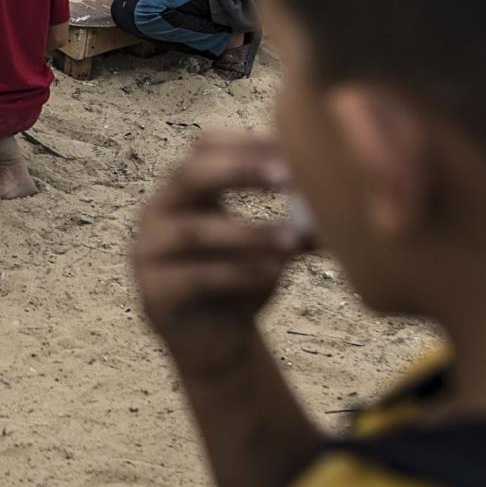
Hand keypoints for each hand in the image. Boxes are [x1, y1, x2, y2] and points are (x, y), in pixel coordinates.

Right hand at [132, 131, 308, 379]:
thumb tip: (336, 201)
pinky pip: (199, 276)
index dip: (244, 142)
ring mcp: (149, 252)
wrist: (216, 344)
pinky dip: (240, 273)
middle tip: (287, 177)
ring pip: (196, 231)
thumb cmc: (242, 281)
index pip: (203, 148)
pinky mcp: (154, 292)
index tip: (290, 148)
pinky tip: (272, 273)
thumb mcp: (267, 244)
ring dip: (249, 232)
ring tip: (294, 238)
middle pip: (189, 175)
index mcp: (183, 191)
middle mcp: (157, 213)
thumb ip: (289, 220)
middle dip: (239, 172)